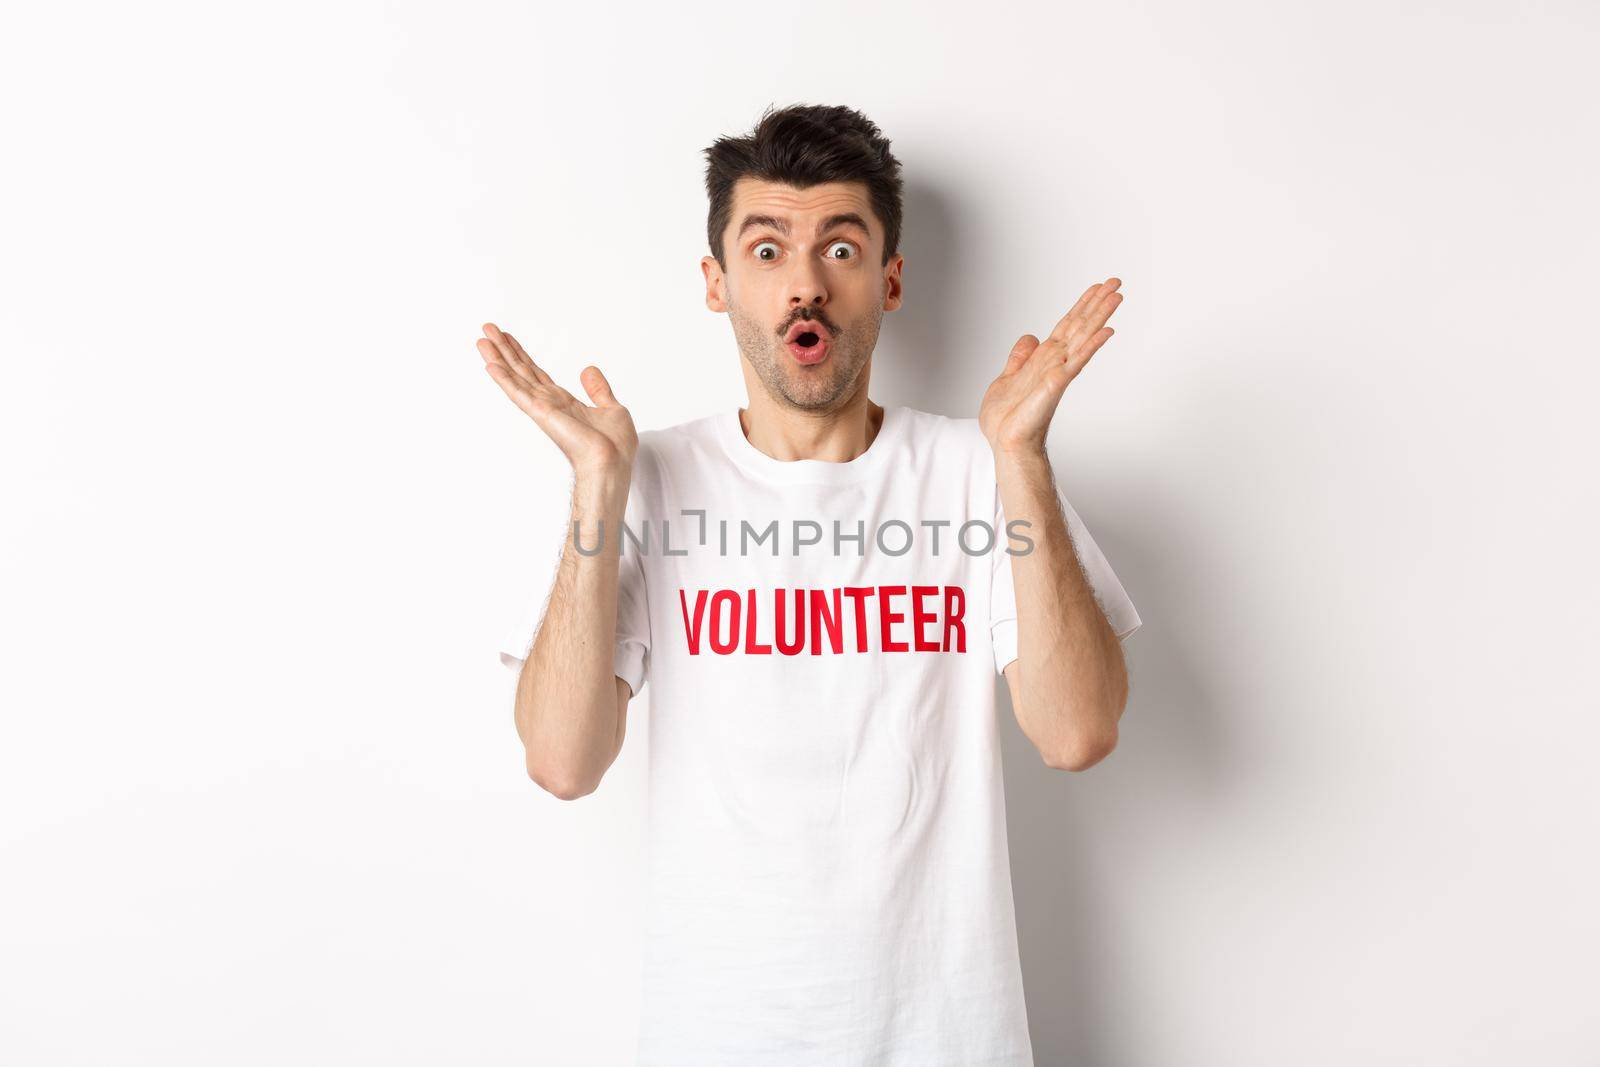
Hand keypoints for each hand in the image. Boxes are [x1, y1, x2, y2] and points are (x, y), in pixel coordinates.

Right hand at [476, 322, 637, 475]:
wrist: (613, 462)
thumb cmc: (615, 447)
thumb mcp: (612, 409)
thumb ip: (598, 390)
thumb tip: (588, 370)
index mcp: (564, 403)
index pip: (537, 374)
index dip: (522, 355)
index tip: (508, 338)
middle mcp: (549, 404)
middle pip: (521, 371)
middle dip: (504, 350)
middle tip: (488, 329)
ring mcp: (543, 408)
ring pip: (515, 378)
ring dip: (498, 358)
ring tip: (482, 339)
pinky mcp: (541, 413)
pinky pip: (519, 393)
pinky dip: (504, 379)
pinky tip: (490, 365)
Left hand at [980, 277, 1123, 455]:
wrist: (1005, 443)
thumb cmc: (1007, 420)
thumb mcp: (1007, 379)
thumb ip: (1020, 358)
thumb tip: (1029, 338)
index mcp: (1044, 360)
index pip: (1067, 326)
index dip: (1081, 305)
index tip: (1097, 287)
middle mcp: (1055, 363)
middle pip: (1080, 326)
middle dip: (1097, 303)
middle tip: (1117, 282)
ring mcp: (1058, 373)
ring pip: (1083, 338)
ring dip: (1100, 316)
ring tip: (1117, 297)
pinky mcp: (1055, 385)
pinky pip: (1076, 362)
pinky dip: (1091, 346)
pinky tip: (1106, 332)